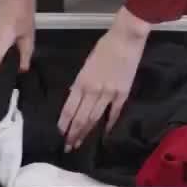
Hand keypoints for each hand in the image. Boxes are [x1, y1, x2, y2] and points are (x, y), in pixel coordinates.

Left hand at [58, 9, 149, 152]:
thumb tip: (76, 96)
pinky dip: (109, 124)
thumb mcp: (87, 63)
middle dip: (73, 133)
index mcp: (82, 81)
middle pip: (81, 117)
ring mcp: (109, 93)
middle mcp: (93, 90)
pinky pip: (114, 112)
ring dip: (86, 132)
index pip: (70, 108)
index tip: (60, 134)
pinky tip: (104, 133)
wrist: (125, 39)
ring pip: (94, 118)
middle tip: (68, 147)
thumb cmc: (105, 46)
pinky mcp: (123, 93)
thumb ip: (81, 82)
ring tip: (80, 143)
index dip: (64, 123)